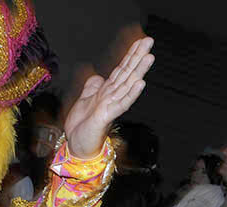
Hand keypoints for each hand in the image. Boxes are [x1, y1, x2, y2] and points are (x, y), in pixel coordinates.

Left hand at [64, 37, 154, 158]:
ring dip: (139, 71)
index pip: (122, 69)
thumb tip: (98, 77)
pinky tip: (140, 83)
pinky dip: (131, 93)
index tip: (142, 40)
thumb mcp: (85, 100)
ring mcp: (111, 105)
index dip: (131, 54)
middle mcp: (112, 96)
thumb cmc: (82, 126)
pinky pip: (122, 103)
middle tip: (150, 41)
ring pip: (128, 85)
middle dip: (138, 56)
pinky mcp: (107, 115)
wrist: (76, 145)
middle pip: (128, 72)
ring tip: (149, 57)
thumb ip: (93, 87)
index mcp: (108, 91)